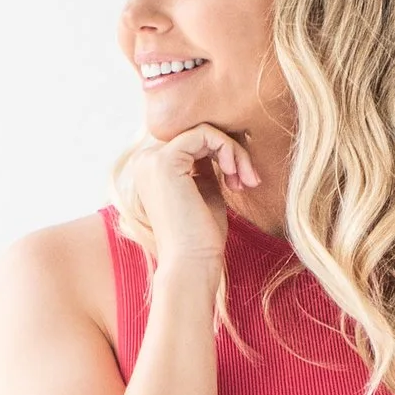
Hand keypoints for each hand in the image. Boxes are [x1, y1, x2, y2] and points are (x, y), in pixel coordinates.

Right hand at [119, 120, 260, 271]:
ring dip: (233, 151)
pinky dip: (228, 149)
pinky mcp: (164, 161)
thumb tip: (218, 138)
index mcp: (152, 168)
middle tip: (249, 179)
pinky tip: (234, 175)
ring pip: (204, 131)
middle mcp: (145, 160)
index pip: (192, 141)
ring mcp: (151, 159)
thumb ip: (206, 164)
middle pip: (198, 132)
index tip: (242, 180)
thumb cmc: (202, 236)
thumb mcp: (205, 190)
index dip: (222, 153)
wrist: (192, 263)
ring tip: (245, 180)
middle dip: (231, 151)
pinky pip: (205, 134)